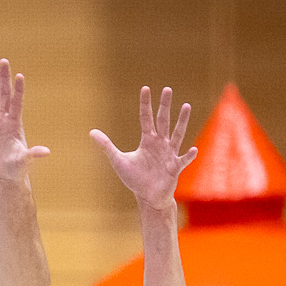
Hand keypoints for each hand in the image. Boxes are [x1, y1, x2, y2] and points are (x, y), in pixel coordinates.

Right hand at [0, 59, 49, 182]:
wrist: (6, 174)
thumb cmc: (17, 168)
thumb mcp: (25, 160)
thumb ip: (34, 154)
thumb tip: (46, 152)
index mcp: (15, 124)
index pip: (17, 102)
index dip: (18, 89)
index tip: (19, 75)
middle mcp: (6, 119)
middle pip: (5, 94)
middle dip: (5, 78)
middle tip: (4, 61)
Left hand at [91, 85, 195, 208]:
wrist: (147, 196)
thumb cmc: (135, 178)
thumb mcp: (118, 160)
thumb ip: (107, 146)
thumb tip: (91, 132)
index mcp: (147, 140)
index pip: (146, 118)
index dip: (145, 104)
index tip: (145, 88)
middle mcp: (160, 143)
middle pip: (162, 120)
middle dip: (164, 105)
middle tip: (167, 89)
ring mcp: (169, 154)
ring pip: (177, 134)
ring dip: (181, 121)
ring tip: (186, 106)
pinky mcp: (174, 168)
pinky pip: (183, 160)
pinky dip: (188, 156)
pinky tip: (193, 149)